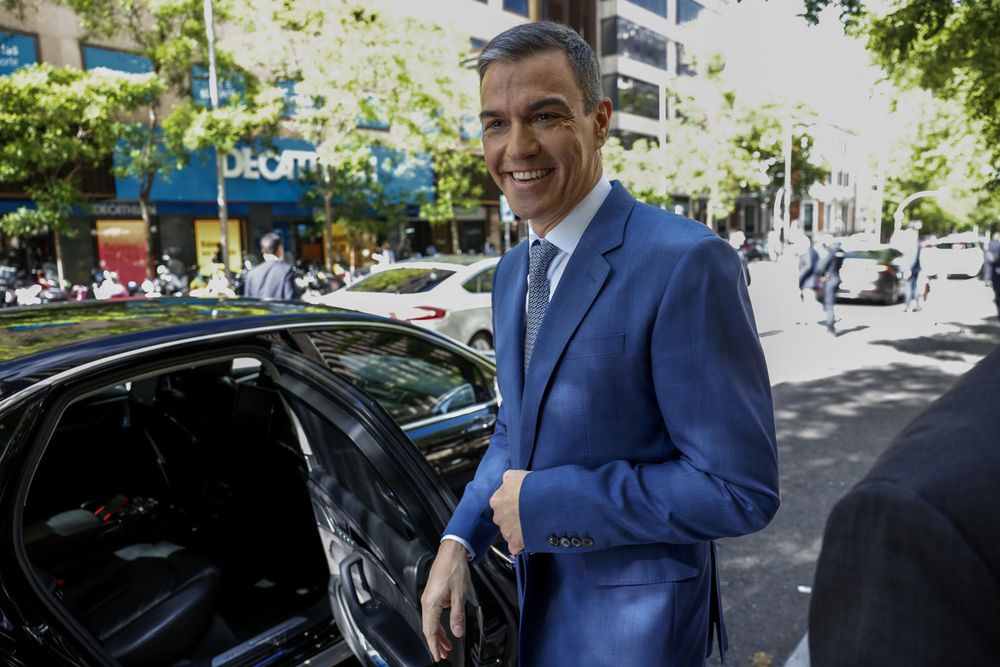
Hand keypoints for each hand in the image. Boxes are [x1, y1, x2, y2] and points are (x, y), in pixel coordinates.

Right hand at [420, 540, 471, 661]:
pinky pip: (434, 613)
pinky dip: (439, 623)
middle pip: (429, 628)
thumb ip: (457, 615)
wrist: (452, 550)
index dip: (434, 645)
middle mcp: (427, 601)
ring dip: (439, 633)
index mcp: (431, 603)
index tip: (438, 656)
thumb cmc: (454, 568)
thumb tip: (457, 632)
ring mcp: (429, 596)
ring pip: (432, 621)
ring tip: (447, 644)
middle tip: (444, 654)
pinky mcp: (434, 592)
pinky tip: (447, 626)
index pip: (430, 631)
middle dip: (437, 642)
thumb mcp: (460, 594)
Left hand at [489, 469, 529, 554]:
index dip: (512, 502)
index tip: (521, 502)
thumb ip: (508, 479)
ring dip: (518, 530)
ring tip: (533, 524)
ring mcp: (506, 531)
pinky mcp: (515, 543)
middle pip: (504, 518)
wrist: (542, 502)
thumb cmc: (530, 487)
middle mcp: (498, 517)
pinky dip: (521, 544)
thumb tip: (507, 480)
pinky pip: (515, 547)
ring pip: (510, 532)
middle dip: (514, 517)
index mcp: (496, 500)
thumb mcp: (516, 475)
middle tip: (528, 513)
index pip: (501, 503)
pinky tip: (530, 538)